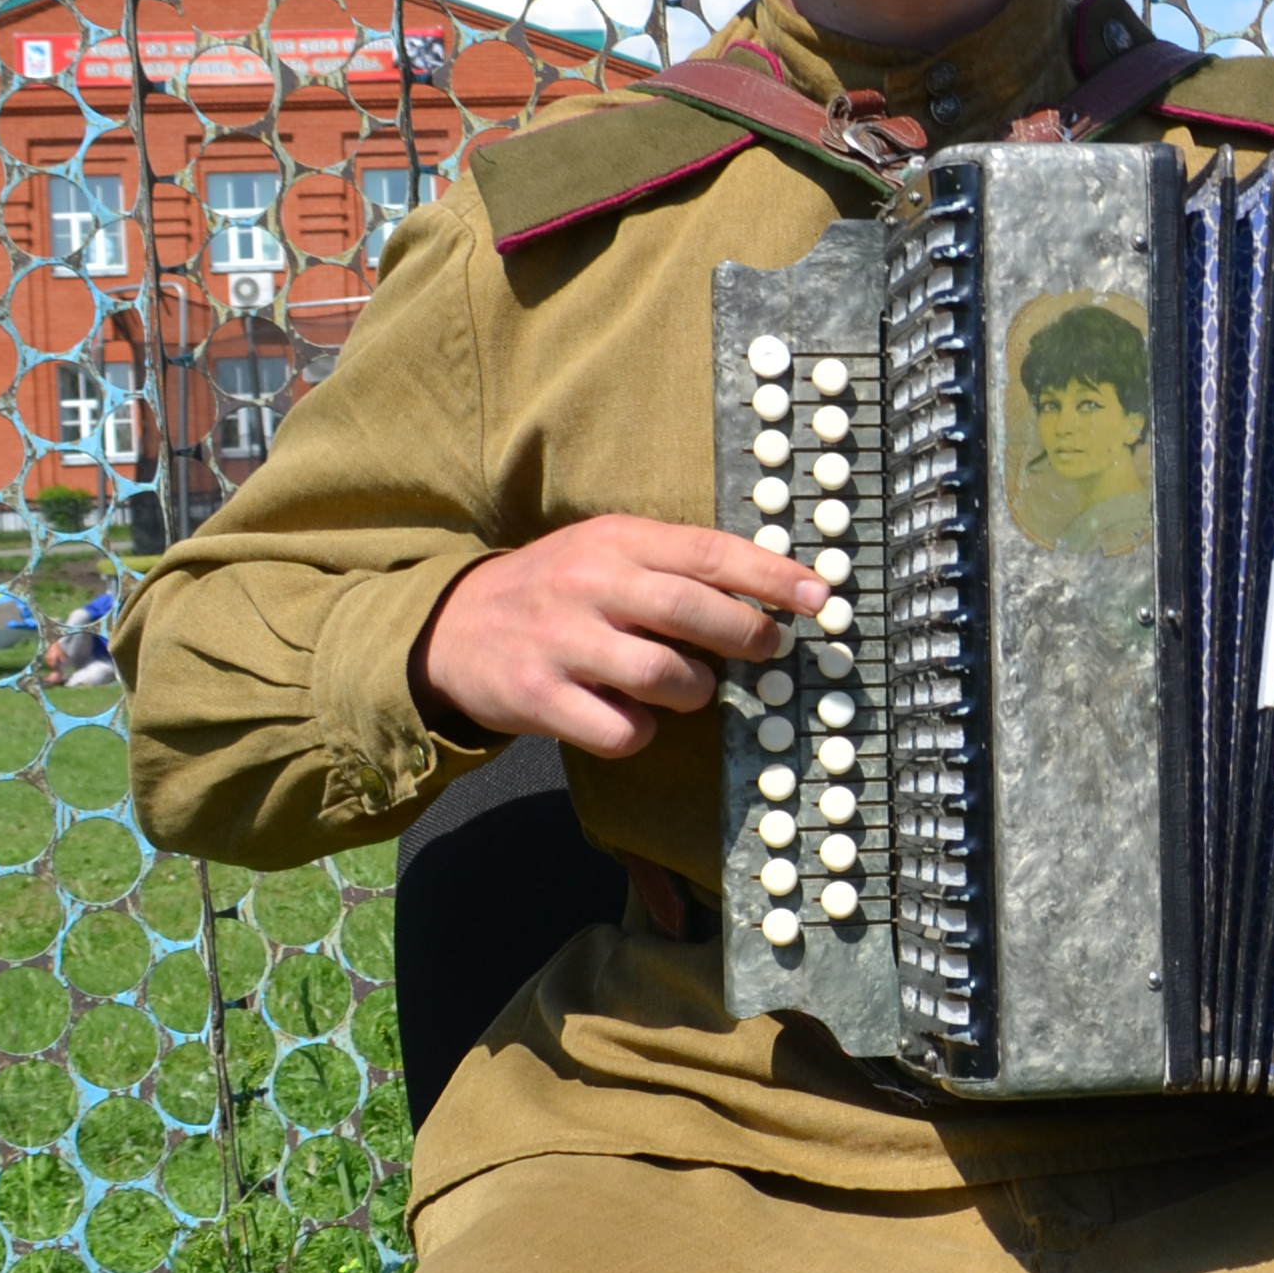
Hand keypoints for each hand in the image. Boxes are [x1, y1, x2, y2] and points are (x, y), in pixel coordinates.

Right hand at [415, 516, 826, 758]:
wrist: (452, 628)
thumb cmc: (555, 592)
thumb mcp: (606, 553)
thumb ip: (675, 566)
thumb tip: (771, 591)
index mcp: (614, 541)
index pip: (707, 552)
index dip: (771, 575)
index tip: (821, 597)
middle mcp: (588, 585)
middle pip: (690, 611)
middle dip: (747, 635)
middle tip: (769, 649)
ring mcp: (561, 642)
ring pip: (663, 677)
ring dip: (694, 691)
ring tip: (688, 688)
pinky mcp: (539, 697)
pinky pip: (620, 730)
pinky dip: (641, 732)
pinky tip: (631, 717)